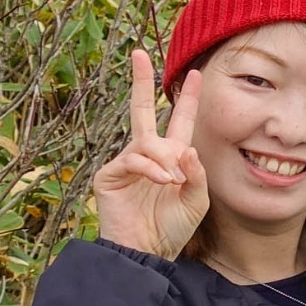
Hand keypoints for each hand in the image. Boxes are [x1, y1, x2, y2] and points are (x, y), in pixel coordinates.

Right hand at [93, 50, 209, 259]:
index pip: (180, 120)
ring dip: (164, 158)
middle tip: (139, 53)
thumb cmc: (173, 228)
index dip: (187, 98)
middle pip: (143, 110)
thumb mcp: (196, 200)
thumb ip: (196, 174)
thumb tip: (185, 149)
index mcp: (172, 157)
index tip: (197, 73)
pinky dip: (151, 168)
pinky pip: (133, 159)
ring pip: (146, 141)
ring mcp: (127, 163)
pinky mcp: (109, 176)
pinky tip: (164, 181)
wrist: (147, 252)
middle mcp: (147, 154)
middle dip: (142, 82)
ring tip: (174, 181)